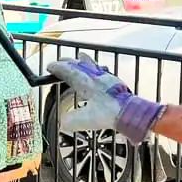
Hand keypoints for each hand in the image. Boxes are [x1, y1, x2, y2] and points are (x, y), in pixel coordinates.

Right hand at [47, 53, 163, 142]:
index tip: (50, 66)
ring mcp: (107, 78)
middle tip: (61, 61)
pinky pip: (102, 71)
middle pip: (80, 65)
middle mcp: (96, 77)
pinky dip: (96, 70)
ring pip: (92, 65)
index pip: (69, 71)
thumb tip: (63, 123)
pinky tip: (99, 73)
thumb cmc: (110, 114)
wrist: (132, 112)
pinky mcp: (116, 83)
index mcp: (86, 83)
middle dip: (68, 62)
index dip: (58, 68)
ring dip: (83, 62)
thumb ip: (72, 121)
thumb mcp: (86, 119)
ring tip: (80, 58)